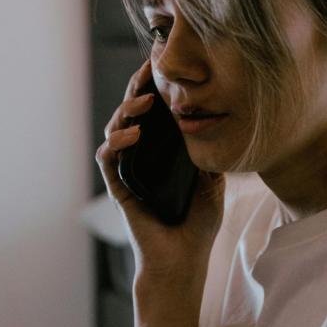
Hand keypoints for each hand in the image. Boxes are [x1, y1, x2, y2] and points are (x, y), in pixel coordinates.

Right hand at [95, 59, 225, 281]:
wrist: (184, 261)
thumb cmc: (198, 224)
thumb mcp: (213, 180)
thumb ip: (210, 151)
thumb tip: (217, 120)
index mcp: (162, 152)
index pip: (153, 113)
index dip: (153, 88)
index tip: (160, 65)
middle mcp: (141, 157)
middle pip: (130, 114)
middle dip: (136, 89)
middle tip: (147, 70)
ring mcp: (128, 172)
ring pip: (115, 130)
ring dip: (126, 112)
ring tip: (144, 101)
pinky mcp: (119, 189)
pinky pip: (108, 159)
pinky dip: (116, 143)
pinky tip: (132, 134)